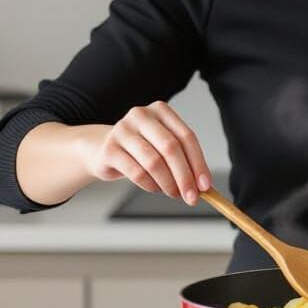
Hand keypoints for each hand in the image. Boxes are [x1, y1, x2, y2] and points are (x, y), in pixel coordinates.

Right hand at [81, 100, 211, 204]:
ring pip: (154, 162)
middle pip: (171, 148)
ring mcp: (123, 130)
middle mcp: (141, 115)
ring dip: (168, 183)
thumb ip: (184, 161)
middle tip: (192, 197)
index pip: (186, 136)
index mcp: (161, 110)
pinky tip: (155, 188)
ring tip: (173, 193)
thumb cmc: (140, 149)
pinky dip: (150, 185)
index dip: (198, 162)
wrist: (102, 150)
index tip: (205, 185)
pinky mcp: (109, 149)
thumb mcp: (163, 147)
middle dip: (184, 176)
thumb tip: (204, 186)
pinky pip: (137, 172)